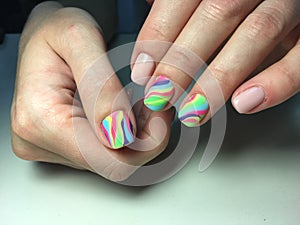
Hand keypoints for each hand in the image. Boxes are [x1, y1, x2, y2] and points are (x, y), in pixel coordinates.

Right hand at [10, 2, 173, 180]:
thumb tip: (120, 132)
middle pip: (111, 164)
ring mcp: (51, 146)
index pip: (105, 159)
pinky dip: (127, 136)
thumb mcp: (80, 40)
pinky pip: (105, 152)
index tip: (161, 114)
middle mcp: (39, 140)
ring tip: (143, 104)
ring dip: (137, 136)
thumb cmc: (56, 29)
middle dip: (145, 139)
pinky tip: (132, 112)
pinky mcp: (63, 145)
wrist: (46, 35)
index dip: (144, 144)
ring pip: (111, 160)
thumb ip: (101, 87)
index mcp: (39, 118)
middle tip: (157, 107)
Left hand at [131, 0, 299, 126]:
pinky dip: (276, 82)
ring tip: (193, 111)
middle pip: (216, 15)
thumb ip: (182, 1)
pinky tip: (245, 102)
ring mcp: (289, 3)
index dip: (158, 37)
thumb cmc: (239, 0)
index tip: (143, 72)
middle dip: (181, 63)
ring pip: (256, 33)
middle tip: (161, 97)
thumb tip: (151, 10)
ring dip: (219, 79)